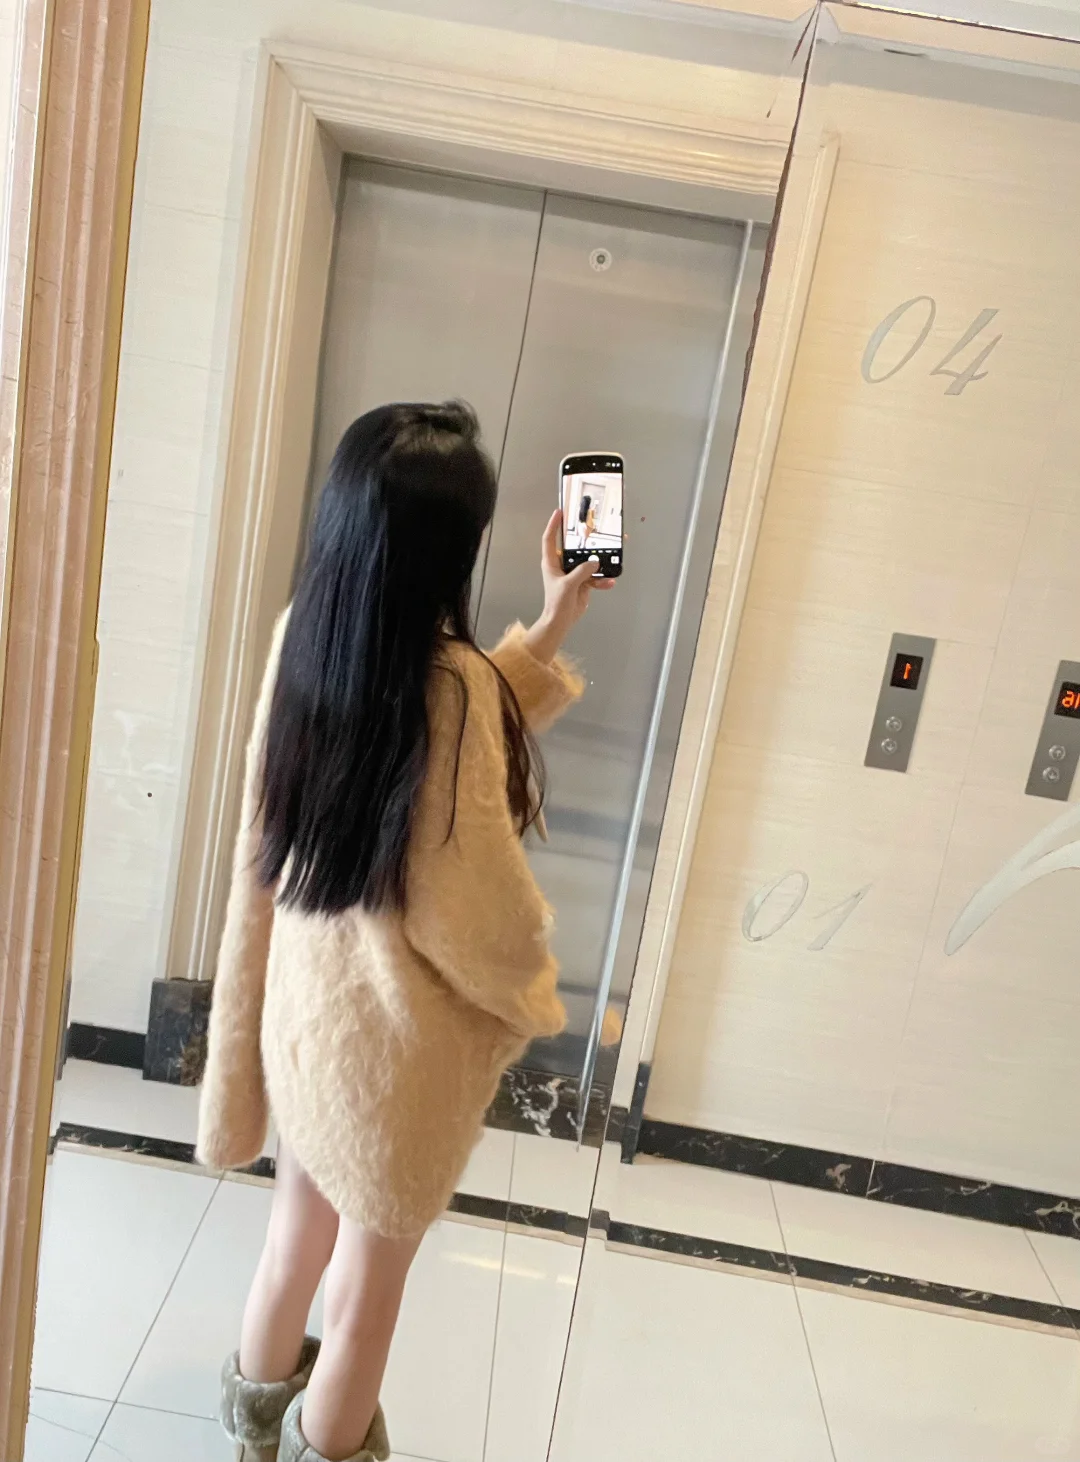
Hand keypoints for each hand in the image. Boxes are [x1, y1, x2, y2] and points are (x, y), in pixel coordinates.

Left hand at [523, 510, 614, 663]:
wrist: (562, 621)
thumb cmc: (556, 604)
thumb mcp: (568, 585)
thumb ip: (582, 571)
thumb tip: (594, 562)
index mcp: (552, 562)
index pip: (550, 539)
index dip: (554, 525)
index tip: (559, 512)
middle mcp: (562, 565)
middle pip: (575, 548)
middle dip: (587, 541)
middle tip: (596, 531)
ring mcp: (574, 573)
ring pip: (589, 561)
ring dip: (600, 561)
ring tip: (612, 557)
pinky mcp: (584, 582)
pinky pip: (596, 576)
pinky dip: (603, 579)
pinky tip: (609, 582)